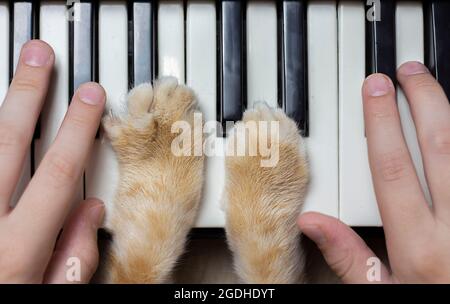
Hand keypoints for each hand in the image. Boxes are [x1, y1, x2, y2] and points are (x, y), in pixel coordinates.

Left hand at [0, 40, 105, 282]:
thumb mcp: (50, 299)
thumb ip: (74, 258)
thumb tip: (92, 213)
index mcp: (14, 249)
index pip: (57, 171)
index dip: (76, 128)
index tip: (89, 96)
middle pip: (4, 143)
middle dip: (26, 94)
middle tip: (38, 57)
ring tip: (11, 76)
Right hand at [298, 61, 449, 282]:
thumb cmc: (432, 300)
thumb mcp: (383, 292)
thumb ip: (348, 256)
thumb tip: (313, 224)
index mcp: (421, 246)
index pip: (394, 168)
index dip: (382, 123)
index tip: (376, 91)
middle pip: (439, 147)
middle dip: (422, 101)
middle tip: (408, 73)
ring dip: (447, 112)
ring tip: (430, 86)